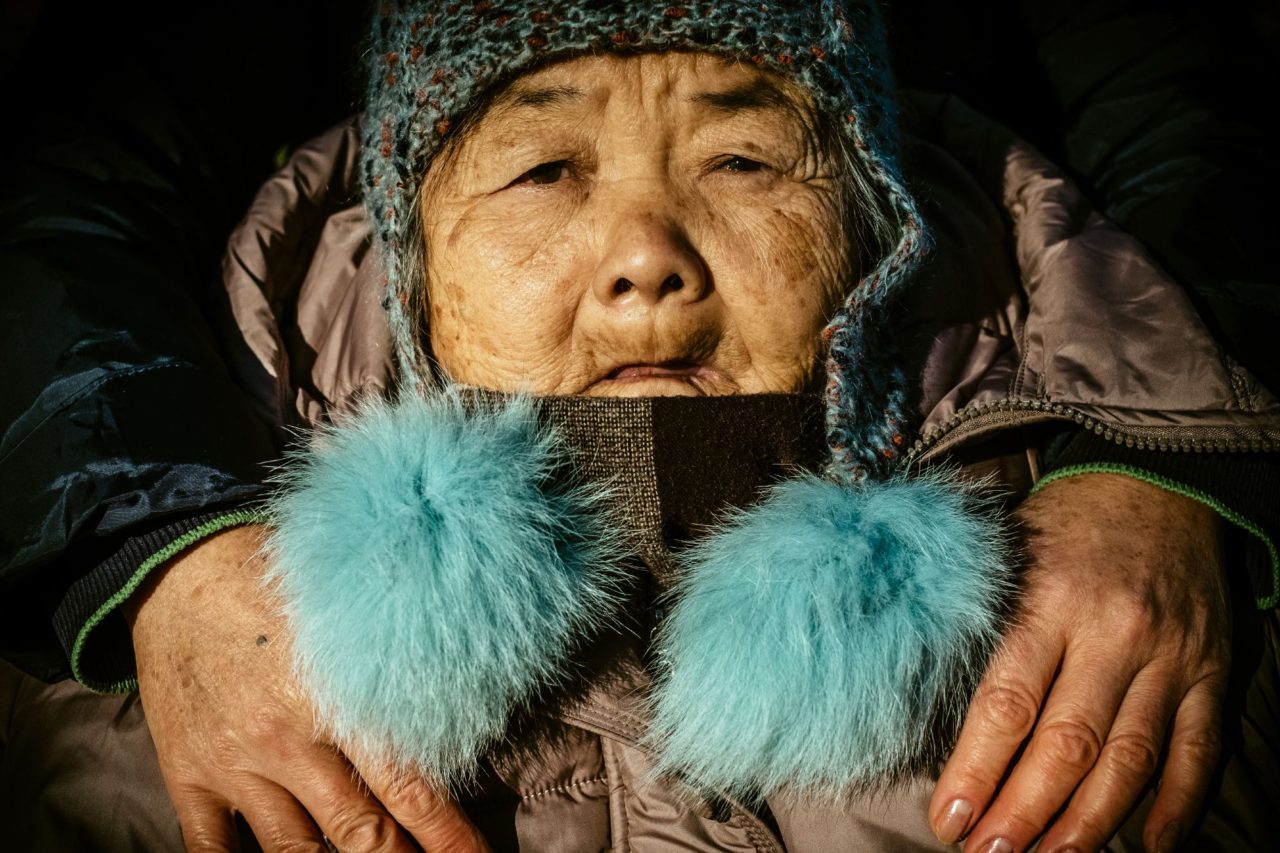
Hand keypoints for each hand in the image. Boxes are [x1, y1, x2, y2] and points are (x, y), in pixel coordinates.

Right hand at [126, 524, 489, 851]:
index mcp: (338, 695)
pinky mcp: (188, 777)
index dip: (447, 836)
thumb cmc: (280, 582)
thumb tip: (460, 690)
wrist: (180, 570)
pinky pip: (210, 851)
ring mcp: (235, 766)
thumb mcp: (347, 608)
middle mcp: (287, 741)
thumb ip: (394, 661)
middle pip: (360, 833)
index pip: (409, 787)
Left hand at [928, 473, 1230, 852]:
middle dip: (1024, 813)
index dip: (975, 771)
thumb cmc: (1060, 526)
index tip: (947, 821)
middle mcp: (1112, 633)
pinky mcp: (1211, 670)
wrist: (1154, 480)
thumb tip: (921, 697)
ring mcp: (1169, 656)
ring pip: (1131, 759)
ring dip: (1089, 823)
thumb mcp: (1006, 553)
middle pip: (1067, 745)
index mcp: (1048, 601)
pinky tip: (1147, 844)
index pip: (1006, 703)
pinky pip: (1199, 749)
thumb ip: (978, 622)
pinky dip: (1178, 803)